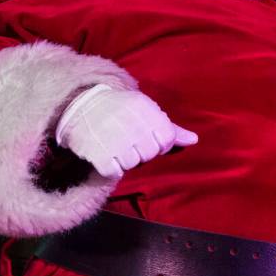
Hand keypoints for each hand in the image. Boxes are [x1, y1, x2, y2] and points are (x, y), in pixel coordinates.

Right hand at [55, 84, 197, 178]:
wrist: (80, 104)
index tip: (147, 138)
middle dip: (141, 151)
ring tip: (115, 145)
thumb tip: (194, 140)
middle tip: (128, 142)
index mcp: (145, 109)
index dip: (159, 143)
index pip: (166, 139)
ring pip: (132, 163)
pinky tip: (106, 155)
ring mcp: (113, 138)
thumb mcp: (145, 110)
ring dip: (125, 160)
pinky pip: (113, 171)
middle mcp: (131, 123)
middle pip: (150, 153)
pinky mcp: (96, 151)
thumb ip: (170, 127)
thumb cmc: (120, 109)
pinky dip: (110, 168)